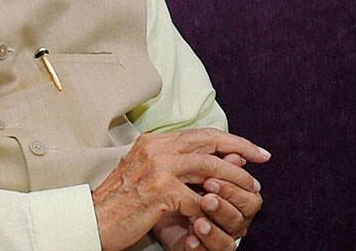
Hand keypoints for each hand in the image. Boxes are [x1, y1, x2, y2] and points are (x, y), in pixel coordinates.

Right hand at [92, 128, 269, 250]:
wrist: (93, 220)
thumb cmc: (122, 202)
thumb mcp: (151, 175)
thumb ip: (182, 166)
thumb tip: (226, 160)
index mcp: (155, 141)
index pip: (202, 133)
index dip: (231, 140)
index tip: (254, 150)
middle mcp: (157, 147)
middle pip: (210, 143)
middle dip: (240, 151)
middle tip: (262, 161)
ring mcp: (158, 167)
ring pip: (209, 168)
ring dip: (233, 180)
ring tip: (251, 190)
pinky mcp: (160, 190)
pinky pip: (196, 198)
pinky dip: (208, 208)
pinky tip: (216, 216)